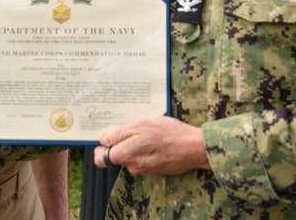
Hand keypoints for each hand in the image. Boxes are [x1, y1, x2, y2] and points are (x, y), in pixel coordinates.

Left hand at [95, 117, 209, 175]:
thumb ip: (119, 133)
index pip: (101, 157)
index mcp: (126, 154)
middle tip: (132, 126)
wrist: (194, 148)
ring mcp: (144, 169)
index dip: (102, 145)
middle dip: (121, 142)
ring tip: (148, 131)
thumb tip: (102, 138)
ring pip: (131, 155)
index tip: (108, 135)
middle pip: (117, 154)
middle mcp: (133, 166)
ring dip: (135, 144)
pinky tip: (156, 139)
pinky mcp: (155, 169)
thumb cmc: (169, 134)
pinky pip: (144, 158)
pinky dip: (146, 149)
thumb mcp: (141, 125)